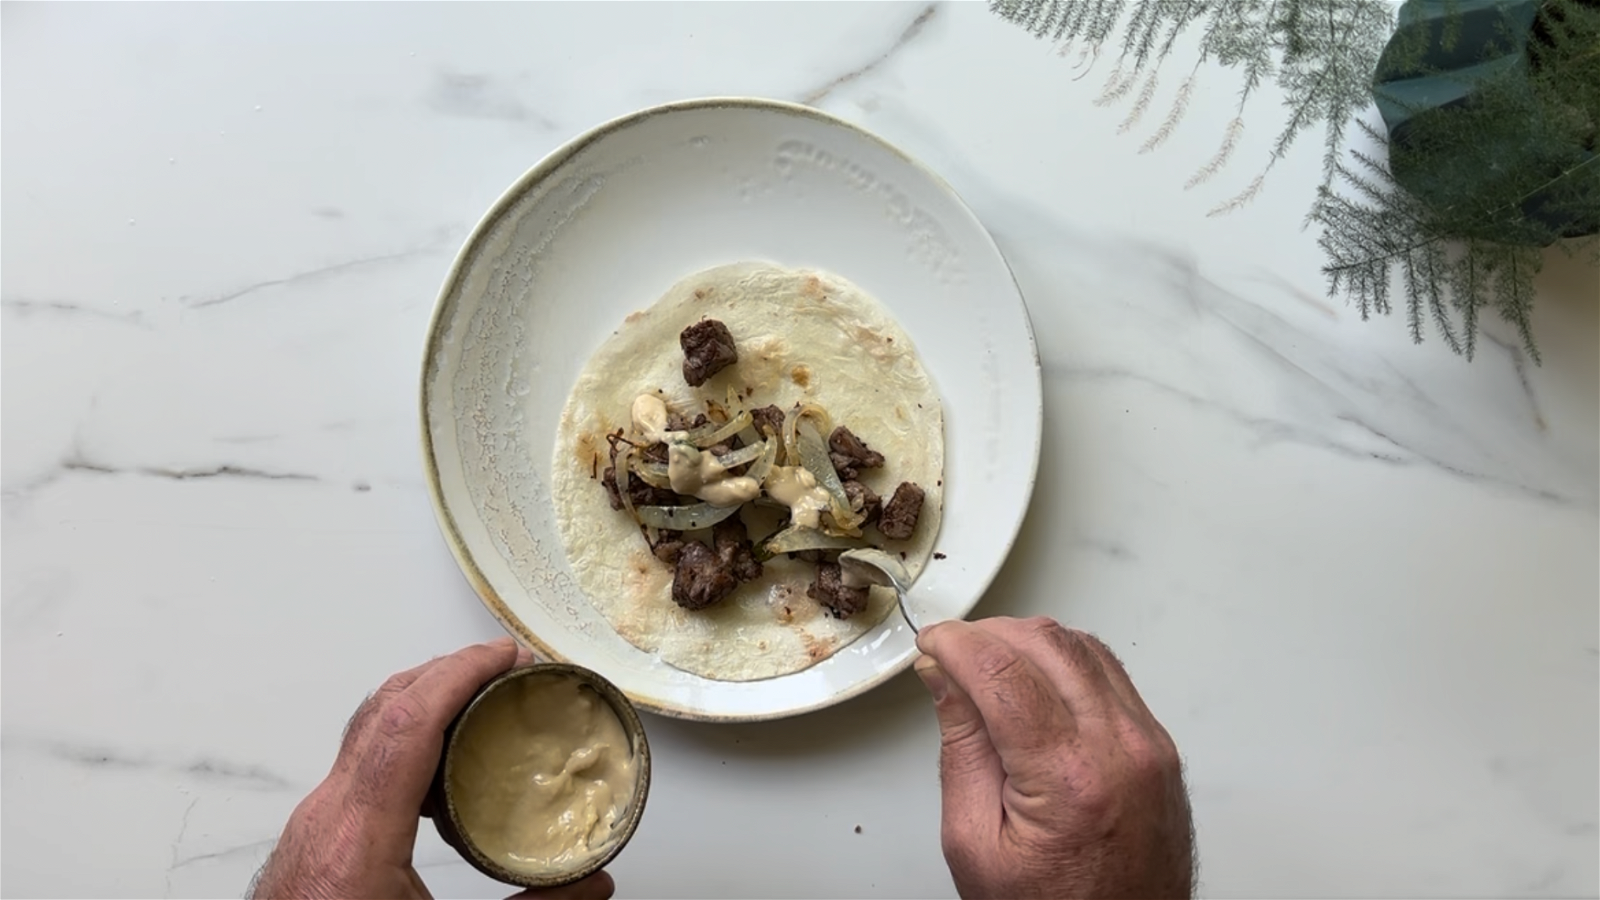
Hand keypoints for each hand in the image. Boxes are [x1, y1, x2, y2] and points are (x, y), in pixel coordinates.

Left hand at [250, 638, 614, 899]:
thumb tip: (592, 886)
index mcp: (360, 840)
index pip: (407, 724)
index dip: (461, 674)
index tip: (505, 656)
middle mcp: (329, 818)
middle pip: (384, 707)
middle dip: (448, 669)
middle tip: (505, 663)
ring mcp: (317, 821)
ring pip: (367, 727)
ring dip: (425, 696)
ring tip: (479, 693)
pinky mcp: (317, 833)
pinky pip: (362, 758)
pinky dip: (406, 732)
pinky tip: (441, 754)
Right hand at [915, 617, 1192, 899]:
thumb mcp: (974, 842)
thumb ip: (961, 748)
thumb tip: (944, 676)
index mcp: (1069, 779)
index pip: (1003, 671)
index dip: (957, 643)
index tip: (932, 643)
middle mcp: (1120, 751)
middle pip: (1047, 644)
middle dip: (989, 634)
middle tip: (951, 654)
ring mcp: (1148, 744)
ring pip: (1082, 647)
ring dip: (1026, 641)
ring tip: (987, 668)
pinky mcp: (1158, 745)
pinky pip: (1109, 673)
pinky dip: (1064, 662)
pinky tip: (1033, 680)